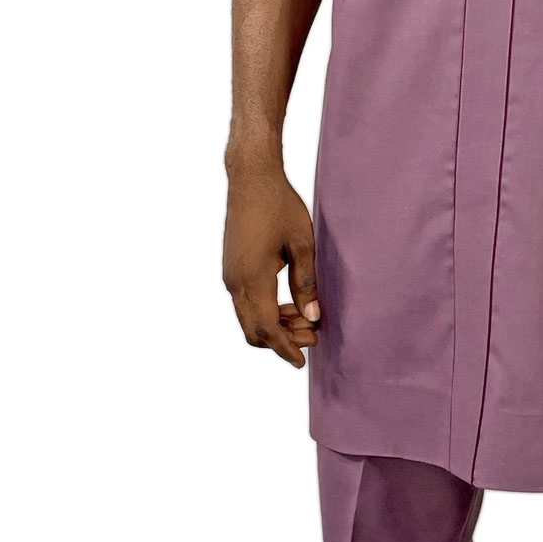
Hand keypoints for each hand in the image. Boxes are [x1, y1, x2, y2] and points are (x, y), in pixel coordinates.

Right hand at [223, 164, 320, 368]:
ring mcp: (230, 275)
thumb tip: (313, 318)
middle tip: (311, 338)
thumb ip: (307, 283)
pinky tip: (289, 304)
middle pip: (254, 330)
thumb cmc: (280, 206)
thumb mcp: (303, 244)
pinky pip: (245, 302)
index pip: (268, 328)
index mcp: (253, 278)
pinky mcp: (231, 268)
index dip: (285, 348)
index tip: (301, 362)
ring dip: (274, 326)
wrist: (251, 178)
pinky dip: (265, 311)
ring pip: (248, 318)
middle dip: (281, 341)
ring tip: (305, 319)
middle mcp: (235, 282)